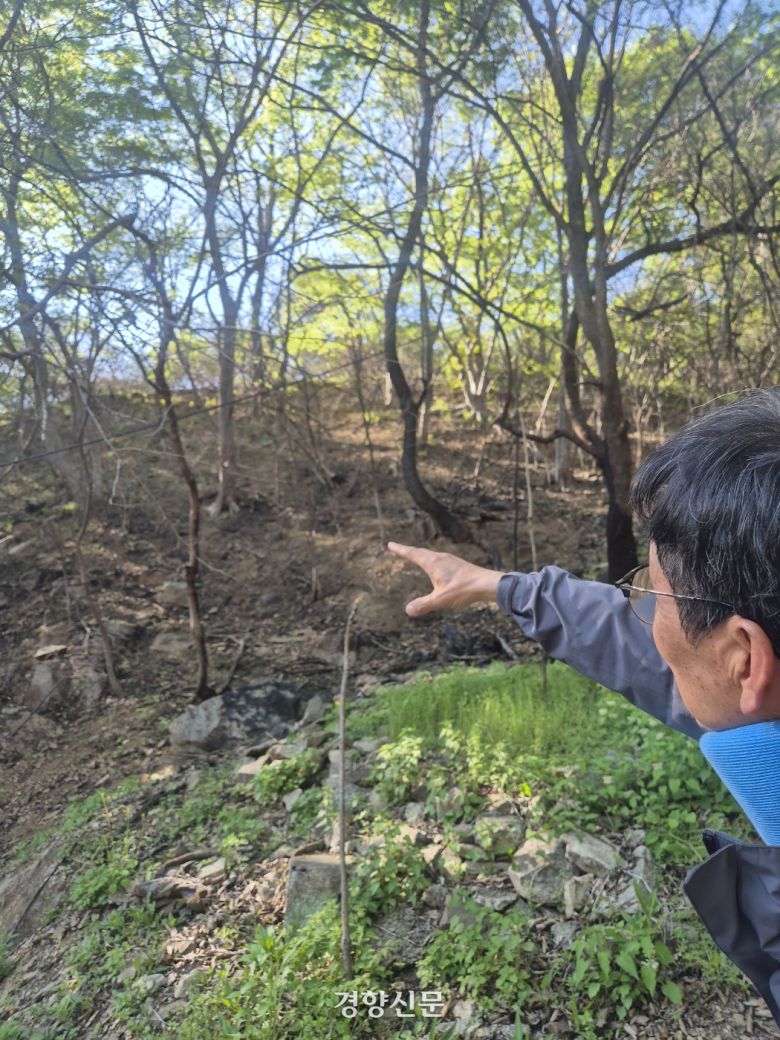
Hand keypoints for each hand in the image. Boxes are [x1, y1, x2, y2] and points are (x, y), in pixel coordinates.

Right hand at [387, 541, 502, 616]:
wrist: (487, 584)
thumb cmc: (464, 590)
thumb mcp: (441, 600)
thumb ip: (424, 605)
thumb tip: (408, 610)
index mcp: (433, 563)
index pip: (412, 554)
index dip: (400, 550)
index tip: (390, 545)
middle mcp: (440, 558)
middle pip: (420, 552)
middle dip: (408, 551)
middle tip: (398, 549)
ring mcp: (450, 560)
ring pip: (430, 554)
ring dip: (420, 554)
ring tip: (414, 556)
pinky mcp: (458, 564)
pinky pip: (439, 559)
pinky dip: (431, 559)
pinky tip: (436, 566)